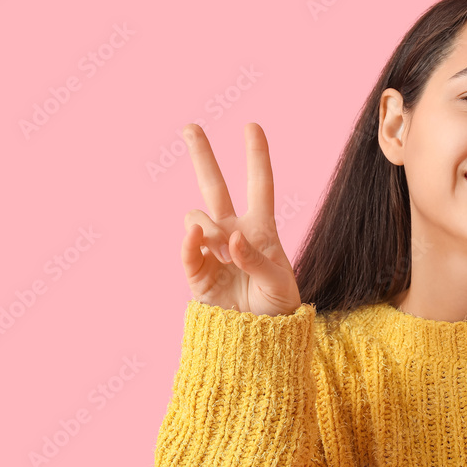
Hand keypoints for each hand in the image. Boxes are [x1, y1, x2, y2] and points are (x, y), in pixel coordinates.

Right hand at [180, 122, 302, 316]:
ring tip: (225, 254)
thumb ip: (255, 258)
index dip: (256, 156)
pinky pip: (187, 249)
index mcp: (261, 230)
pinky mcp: (195, 272)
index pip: (259, 186)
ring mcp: (212, 250)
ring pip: (197, 216)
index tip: (251, 126)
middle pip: (215, 186)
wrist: (258, 340)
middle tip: (189, 127)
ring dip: (209, 228)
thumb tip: (229, 237)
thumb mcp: (279, 282)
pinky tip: (196, 239)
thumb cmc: (277, 309)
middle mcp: (233, 233)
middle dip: (202, 156)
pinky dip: (190, 242)